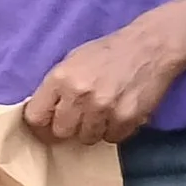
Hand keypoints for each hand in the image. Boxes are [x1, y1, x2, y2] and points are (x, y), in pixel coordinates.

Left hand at [24, 20, 181, 144]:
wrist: (150, 46)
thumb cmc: (109, 52)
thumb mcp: (73, 61)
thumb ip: (56, 87)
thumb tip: (42, 113)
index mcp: (61, 77)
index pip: (35, 117)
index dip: (40, 126)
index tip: (47, 127)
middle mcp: (79, 94)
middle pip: (61, 132)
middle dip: (69, 128)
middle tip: (80, 118)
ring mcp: (103, 108)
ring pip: (86, 138)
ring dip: (93, 129)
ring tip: (103, 112)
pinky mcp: (126, 118)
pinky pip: (111, 138)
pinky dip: (114, 130)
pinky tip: (119, 113)